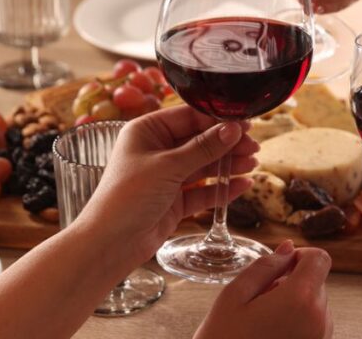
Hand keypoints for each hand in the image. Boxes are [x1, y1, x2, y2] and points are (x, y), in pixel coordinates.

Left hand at [77, 106, 258, 263]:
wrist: (109, 245)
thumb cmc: (127, 198)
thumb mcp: (168, 167)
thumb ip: (203, 148)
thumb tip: (233, 129)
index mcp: (147, 132)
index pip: (189, 117)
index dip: (218, 120)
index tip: (245, 124)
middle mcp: (157, 150)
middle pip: (200, 141)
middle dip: (227, 144)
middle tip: (253, 146)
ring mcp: (167, 176)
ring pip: (205, 165)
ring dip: (228, 165)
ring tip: (252, 164)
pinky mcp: (175, 200)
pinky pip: (204, 190)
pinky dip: (222, 188)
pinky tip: (243, 185)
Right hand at [195, 240, 332, 338]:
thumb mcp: (233, 297)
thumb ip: (265, 266)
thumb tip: (288, 248)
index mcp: (301, 299)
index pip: (320, 258)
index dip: (300, 256)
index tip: (279, 267)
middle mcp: (320, 320)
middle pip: (316, 283)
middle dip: (291, 284)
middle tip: (258, 302)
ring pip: (315, 306)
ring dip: (293, 306)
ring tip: (261, 325)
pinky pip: (314, 328)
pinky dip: (296, 326)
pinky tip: (269, 337)